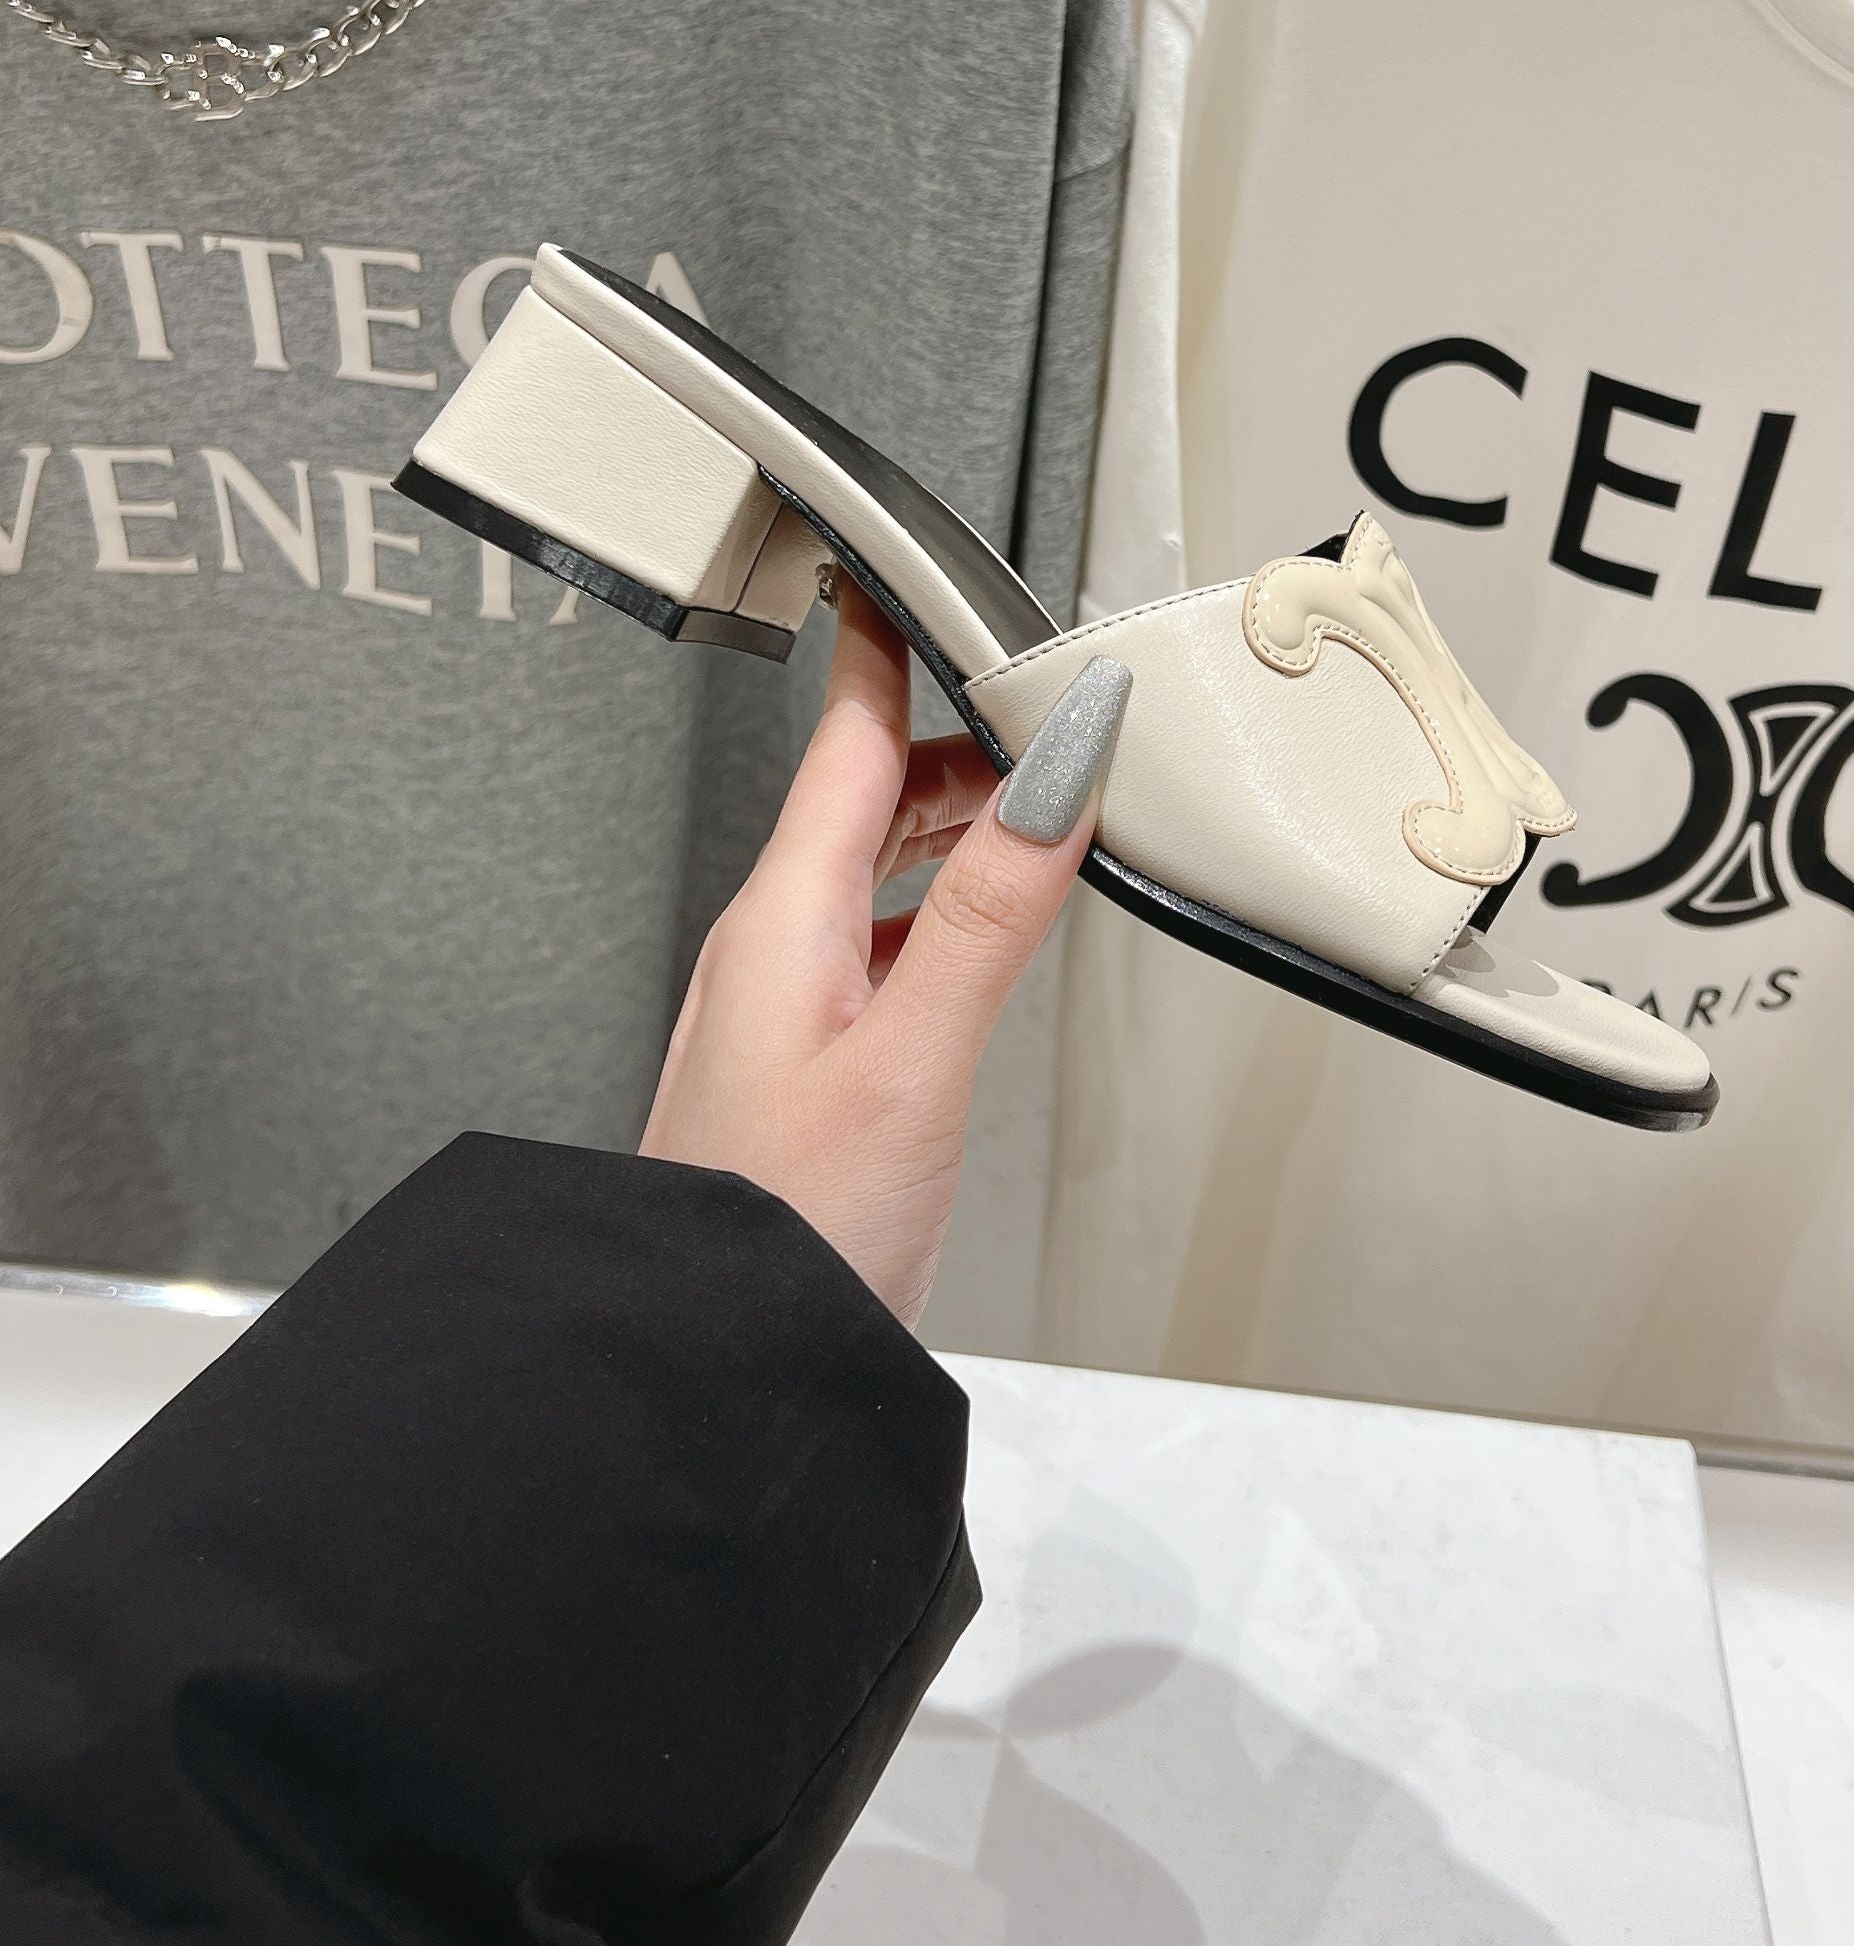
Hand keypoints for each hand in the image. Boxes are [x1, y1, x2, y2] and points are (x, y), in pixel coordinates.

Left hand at [641, 578, 1128, 1325]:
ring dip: (948, 828)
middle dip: (950, 741)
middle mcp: (771, 950)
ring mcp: (781, 1011)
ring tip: (1030, 812)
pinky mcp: (804, 1071)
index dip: (888, 651)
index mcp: (783, 920)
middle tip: (1037, 709)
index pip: (842, 741)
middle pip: (861, 798)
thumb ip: (989, 913)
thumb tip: (1056, 772)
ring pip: (868, 874)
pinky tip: (975, 943)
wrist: (705, 1375)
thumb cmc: (783, 1237)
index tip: (914, 570)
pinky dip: (936, 913)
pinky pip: (872, 945)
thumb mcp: (913, 1060)